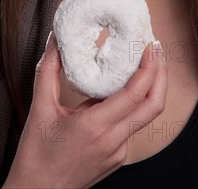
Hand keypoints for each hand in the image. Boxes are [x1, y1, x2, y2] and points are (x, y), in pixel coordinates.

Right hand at [2, 33, 166, 188]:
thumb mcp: (39, 109)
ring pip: (144, 116)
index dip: (148, 67)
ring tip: (143, 64)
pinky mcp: (117, 157)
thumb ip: (48, 71)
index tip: (149, 46)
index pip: (135, 94)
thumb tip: (54, 40)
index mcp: (95, 126)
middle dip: (161, 75)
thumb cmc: (36, 156)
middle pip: (154, 106)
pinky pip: (130, 126)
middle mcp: (113, 140)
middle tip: (156, 50)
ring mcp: (118, 151)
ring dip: (149, 89)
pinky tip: (121, 92)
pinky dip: (132, 105)